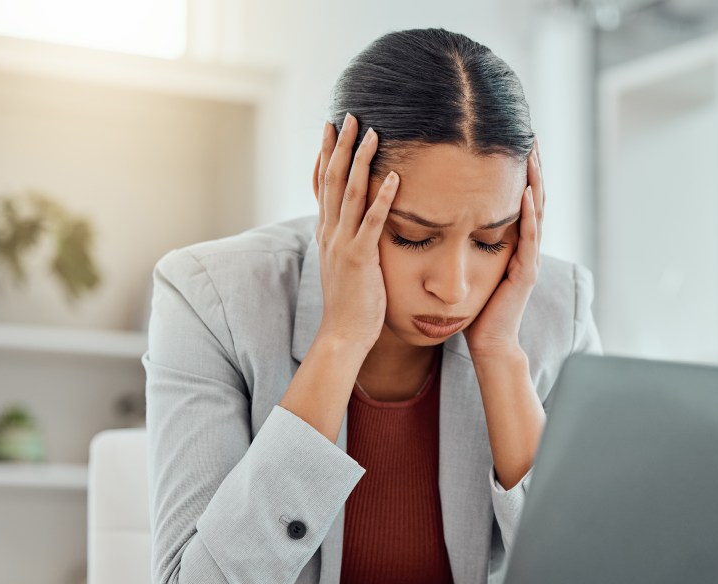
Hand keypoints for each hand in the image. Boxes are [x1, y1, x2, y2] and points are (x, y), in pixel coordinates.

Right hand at [312, 113, 399, 354]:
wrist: (342, 335)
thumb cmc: (351, 304)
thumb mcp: (346, 266)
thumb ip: (350, 242)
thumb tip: (357, 226)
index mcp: (327, 233)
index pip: (322, 185)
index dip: (326, 155)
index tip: (331, 128)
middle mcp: (329, 233)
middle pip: (332, 179)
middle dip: (341, 145)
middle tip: (351, 115)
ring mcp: (342, 244)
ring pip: (349, 192)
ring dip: (360, 160)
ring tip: (372, 132)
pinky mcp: (359, 258)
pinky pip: (371, 222)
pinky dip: (383, 197)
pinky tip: (395, 176)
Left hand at [463, 139, 544, 361]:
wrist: (488, 345)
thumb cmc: (475, 310)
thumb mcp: (469, 268)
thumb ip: (465, 245)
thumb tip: (441, 221)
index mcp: (513, 244)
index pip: (518, 199)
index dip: (517, 172)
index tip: (510, 142)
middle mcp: (525, 247)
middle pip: (533, 198)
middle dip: (532, 167)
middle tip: (529, 136)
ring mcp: (529, 259)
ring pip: (536, 212)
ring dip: (535, 182)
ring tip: (532, 154)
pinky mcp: (525, 273)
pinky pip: (529, 239)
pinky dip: (529, 215)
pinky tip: (525, 193)